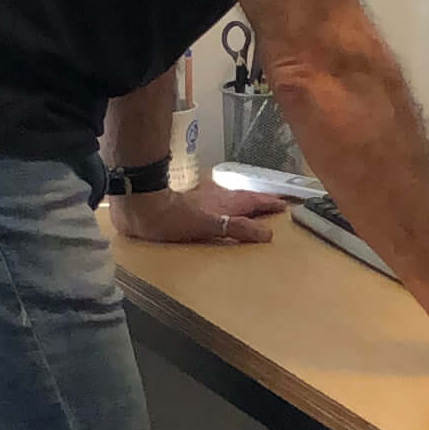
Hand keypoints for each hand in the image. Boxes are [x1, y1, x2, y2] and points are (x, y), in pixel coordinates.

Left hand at [110, 179, 285, 246]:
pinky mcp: (189, 198)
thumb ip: (237, 229)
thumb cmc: (173, 220)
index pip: (255, 201)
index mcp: (225, 203)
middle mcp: (217, 196)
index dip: (270, 204)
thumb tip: (266, 233)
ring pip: (231, 196)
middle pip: (245, 196)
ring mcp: (203, 195)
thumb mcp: (209, 227)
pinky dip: (225, 201)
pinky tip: (219, 204)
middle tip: (276, 203)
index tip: (286, 205)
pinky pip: (215, 198)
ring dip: (244, 200)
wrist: (142, 207)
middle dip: (261, 200)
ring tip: (254, 205)